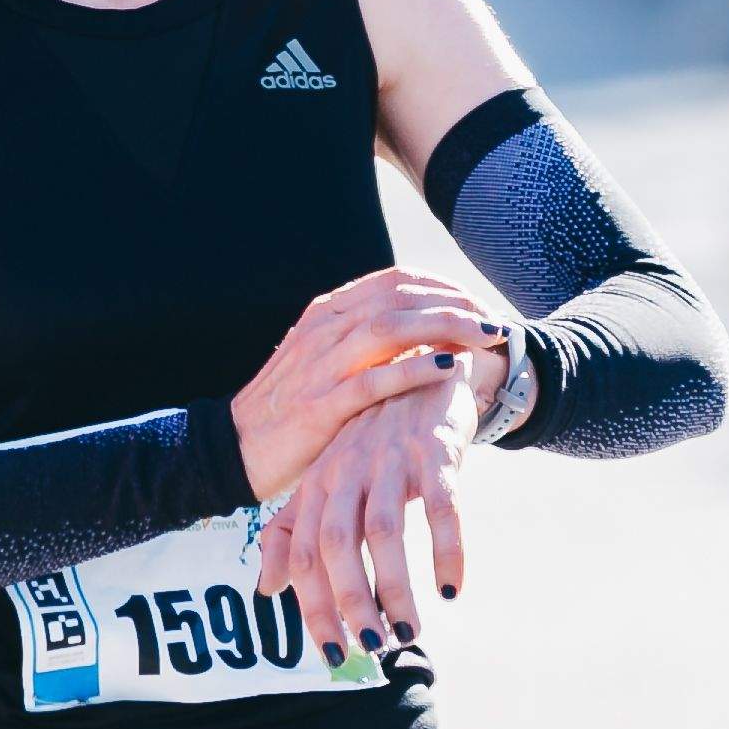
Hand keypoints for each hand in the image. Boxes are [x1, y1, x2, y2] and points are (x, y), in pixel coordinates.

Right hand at [229, 267, 503, 498]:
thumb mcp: (322, 360)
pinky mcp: (320, 405)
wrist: (234, 448)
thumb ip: (361, 340)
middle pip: (402, 297)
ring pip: (392, 327)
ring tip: (486, 338)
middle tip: (495, 322)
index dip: (443, 287)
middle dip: (456, 304)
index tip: (477, 304)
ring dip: (446, 327)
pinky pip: (374, 380)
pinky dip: (414, 369)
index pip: (395, 281)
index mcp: (328, 312)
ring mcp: (321, 365)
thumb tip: (416, 330)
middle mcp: (326, 329)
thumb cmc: (289, 408)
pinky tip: (449, 368)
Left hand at [255, 362, 479, 662]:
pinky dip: (447, 550)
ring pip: (385, 529)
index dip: (313, 606)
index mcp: (319, 483)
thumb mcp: (327, 481)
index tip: (331, 655)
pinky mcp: (437, 451)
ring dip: (395, 585)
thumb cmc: (373, 440)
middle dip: (350, 600)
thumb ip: (292, 533)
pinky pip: (441, 507)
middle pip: (337, 542)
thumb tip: (265, 589)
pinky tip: (451, 589)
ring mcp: (392, 459)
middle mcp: (349, 471)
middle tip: (370, 649)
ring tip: (408, 632)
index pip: (304, 553)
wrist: (426, 368)